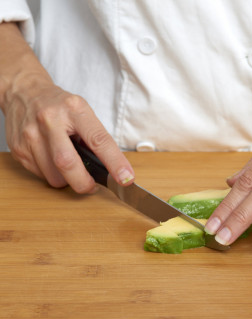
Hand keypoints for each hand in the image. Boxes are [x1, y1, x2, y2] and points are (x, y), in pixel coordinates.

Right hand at [5, 81, 133, 192]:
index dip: (115, 163)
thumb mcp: (83, 112)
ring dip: (68, 181)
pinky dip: (53, 175)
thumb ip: (95, 138)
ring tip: (71, 167)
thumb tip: (112, 168)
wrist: (24, 92)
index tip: (126, 178)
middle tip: (93, 186)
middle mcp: (50, 121)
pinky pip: (41, 175)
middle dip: (84, 183)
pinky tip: (53, 161)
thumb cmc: (60, 105)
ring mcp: (31, 135)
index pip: (99, 141)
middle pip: (68, 163)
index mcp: (74, 110)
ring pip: (53, 176)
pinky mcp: (18, 149)